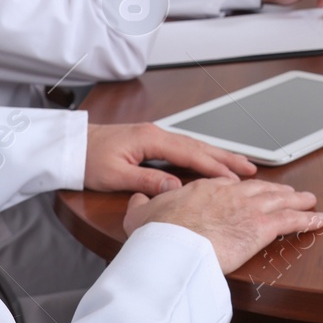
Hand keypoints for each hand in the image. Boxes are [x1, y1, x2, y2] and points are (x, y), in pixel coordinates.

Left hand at [85, 123, 255, 194]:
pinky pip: (185, 148)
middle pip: (199, 146)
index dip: (214, 166)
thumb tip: (175, 189)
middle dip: (226, 157)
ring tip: (240, 166)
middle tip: (251, 168)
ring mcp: (156, 136)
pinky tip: (212, 163)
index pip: (190, 153)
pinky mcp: (153, 142)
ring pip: (194, 146)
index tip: (234, 177)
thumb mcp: (114, 175)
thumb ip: (146, 181)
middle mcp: (157, 134)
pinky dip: (203, 155)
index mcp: (151, 138)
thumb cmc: (89, 159)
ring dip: (218, 156)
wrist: (72, 145)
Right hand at [124, 178, 322, 273]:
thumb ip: (143, 202)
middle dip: (275, 190)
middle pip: (259, 189)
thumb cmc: (158, 232)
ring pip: (280, 200)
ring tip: (309, 200)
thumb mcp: (141, 212)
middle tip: (287, 191)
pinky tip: (318, 219)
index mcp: (204, 188)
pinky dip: (307, 219)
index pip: (228, 185)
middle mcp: (230, 193)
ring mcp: (248, 207)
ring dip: (297, 200)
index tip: (247, 190)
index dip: (240, 188)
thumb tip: (138, 196)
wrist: (172, 243)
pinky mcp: (261, 226)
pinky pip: (292, 220)